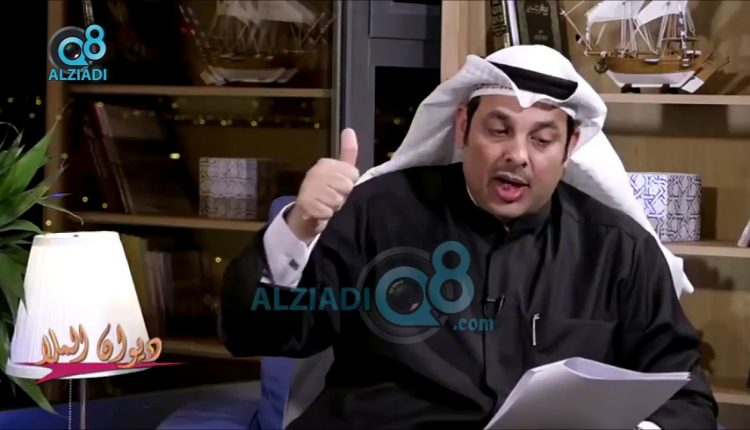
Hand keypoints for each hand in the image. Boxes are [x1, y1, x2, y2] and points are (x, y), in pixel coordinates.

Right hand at [286, 128, 359, 242]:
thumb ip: (347, 153)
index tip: (341, 188)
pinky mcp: (304, 203)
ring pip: (337, 200)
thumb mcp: (340, 173)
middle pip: (347, 186)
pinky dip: (327, 215)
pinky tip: (321, 213)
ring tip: (328, 206)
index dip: (351, 185)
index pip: (353, 174)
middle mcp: (315, 172)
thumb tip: (349, 129)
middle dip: (344, 197)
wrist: (306, 216)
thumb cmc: (327, 192)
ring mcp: (308, 187)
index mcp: (326, 163)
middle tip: (334, 198)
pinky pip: (327, 212)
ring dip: (336, 208)